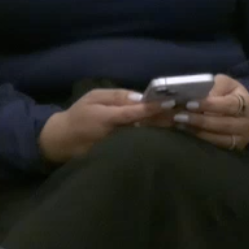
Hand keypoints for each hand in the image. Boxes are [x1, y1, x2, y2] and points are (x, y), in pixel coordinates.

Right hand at [38, 88, 171, 163]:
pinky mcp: (121, 153)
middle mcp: (117, 134)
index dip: (153, 107)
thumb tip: (139, 97)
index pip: (135, 113)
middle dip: (165, 118)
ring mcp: (119, 146)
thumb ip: (115, 96)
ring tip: (182, 119)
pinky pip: (140, 143)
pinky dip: (154, 137)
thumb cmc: (79, 115)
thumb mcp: (93, 97)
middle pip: (145, 126)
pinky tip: (168, 131)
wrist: (63, 140)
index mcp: (109, 118)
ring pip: (145, 136)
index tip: (170, 102)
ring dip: (163, 128)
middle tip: (185, 110)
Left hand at [172, 75, 248, 151]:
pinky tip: (187, 131)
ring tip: (179, 123)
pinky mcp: (234, 147)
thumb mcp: (227, 84)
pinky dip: (200, 138)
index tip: (189, 104)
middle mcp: (246, 122)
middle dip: (199, 120)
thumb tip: (195, 93)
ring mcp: (241, 137)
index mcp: (245, 103)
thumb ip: (214, 86)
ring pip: (217, 136)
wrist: (248, 112)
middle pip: (222, 123)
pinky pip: (215, 144)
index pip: (227, 105)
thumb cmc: (232, 95)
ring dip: (196, 130)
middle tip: (179, 116)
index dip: (208, 105)